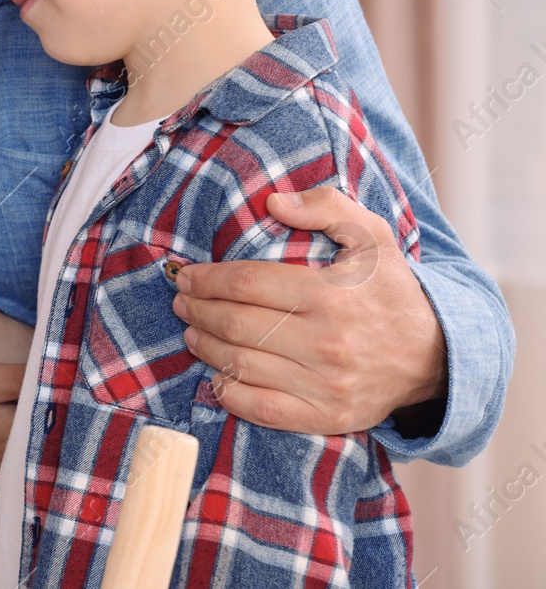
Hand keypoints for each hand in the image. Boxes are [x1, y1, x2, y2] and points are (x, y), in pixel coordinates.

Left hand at [172, 186, 447, 434]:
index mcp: (331, 295)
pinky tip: (217, 376)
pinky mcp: (328, 416)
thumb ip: (327, 207)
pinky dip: (230, 394)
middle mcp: (327, 342)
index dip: (207, 278)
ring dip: (205, 348)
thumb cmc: (392, 290)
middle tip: (181, 301)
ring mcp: (326, 385)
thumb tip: (274, 201)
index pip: (246, 283)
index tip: (187, 275)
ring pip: (242, 365)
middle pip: (236, 324)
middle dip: (198, 310)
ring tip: (191, 331)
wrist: (438, 356)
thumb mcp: (372, 236)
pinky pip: (263, 409)